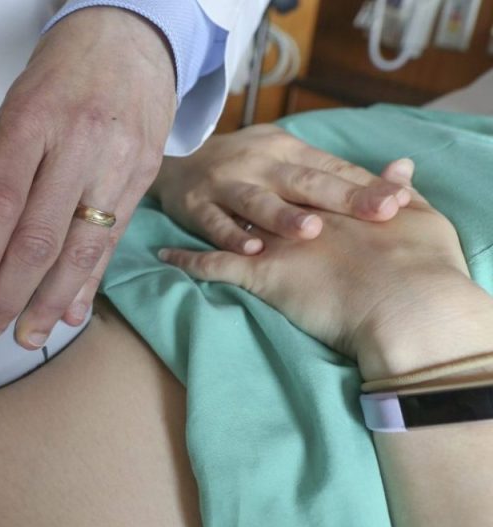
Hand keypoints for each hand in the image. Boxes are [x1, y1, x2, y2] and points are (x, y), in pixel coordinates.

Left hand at [0, 7, 176, 349]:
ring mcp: (117, 162)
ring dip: (50, 302)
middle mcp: (78, 142)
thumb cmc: (62, 75)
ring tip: (28, 335)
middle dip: (9, 293)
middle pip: (39, 236)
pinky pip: (111, 241)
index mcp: (32, 119)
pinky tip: (71, 311)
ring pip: (80, 249)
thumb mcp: (17, 107)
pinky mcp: (144, 177)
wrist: (131, 39)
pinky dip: (88, 282)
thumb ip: (1, 170)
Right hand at [152, 125, 412, 254]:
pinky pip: (215, 223)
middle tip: (377, 213)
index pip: (331, 167)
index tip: (400, 201)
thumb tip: (402, 176)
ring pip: (257, 201)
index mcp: (285, 149)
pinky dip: (232, 237)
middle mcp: (258, 163)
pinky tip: (253, 250)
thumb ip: (334, 171)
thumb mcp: (285, 156)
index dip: (364, 184)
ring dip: (283, 217)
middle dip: (341, 197)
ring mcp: (225, 183)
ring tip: (312, 231)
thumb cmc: (244, 165)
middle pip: (303, 181)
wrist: (175, 160)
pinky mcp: (196, 205)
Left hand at [159, 160, 492, 379]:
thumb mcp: (416, 222)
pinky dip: (188, 260)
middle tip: (223, 177)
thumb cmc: (418, 266)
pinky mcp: (258, 273)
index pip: (305, 179)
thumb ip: (397, 192)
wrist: (403, 304)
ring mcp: (274, 242)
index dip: (283, 174)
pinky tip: (165, 254)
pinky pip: (212, 265)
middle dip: (242, 184)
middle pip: (263, 193)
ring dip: (206, 216)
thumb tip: (402, 170)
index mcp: (331, 200)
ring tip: (183, 207)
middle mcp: (297, 212)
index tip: (272, 165)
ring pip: (230, 223)